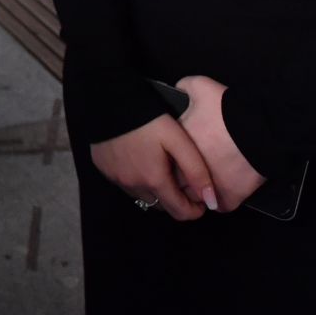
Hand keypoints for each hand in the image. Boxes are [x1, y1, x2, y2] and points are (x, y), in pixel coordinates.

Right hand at [89, 113, 217, 220]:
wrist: (111, 101)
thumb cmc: (150, 120)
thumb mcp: (179, 141)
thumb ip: (196, 170)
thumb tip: (211, 201)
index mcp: (154, 181)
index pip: (179, 212)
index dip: (194, 210)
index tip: (202, 201)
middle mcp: (133, 186)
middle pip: (160, 206)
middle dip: (174, 200)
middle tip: (182, 182)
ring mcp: (116, 179)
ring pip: (141, 197)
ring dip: (154, 191)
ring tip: (161, 170)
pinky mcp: (104, 169)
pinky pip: (125, 184)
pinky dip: (136, 180)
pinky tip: (139, 161)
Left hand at [176, 75, 265, 211]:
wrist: (263, 127)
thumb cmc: (230, 108)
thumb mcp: (201, 86)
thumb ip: (184, 87)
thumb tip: (177, 89)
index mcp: (179, 144)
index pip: (163, 158)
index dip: (167, 158)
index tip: (173, 155)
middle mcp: (189, 168)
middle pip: (175, 181)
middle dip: (178, 178)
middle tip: (187, 172)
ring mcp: (210, 185)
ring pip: (195, 198)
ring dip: (197, 193)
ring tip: (202, 185)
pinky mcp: (231, 196)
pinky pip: (220, 206)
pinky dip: (219, 202)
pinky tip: (219, 193)